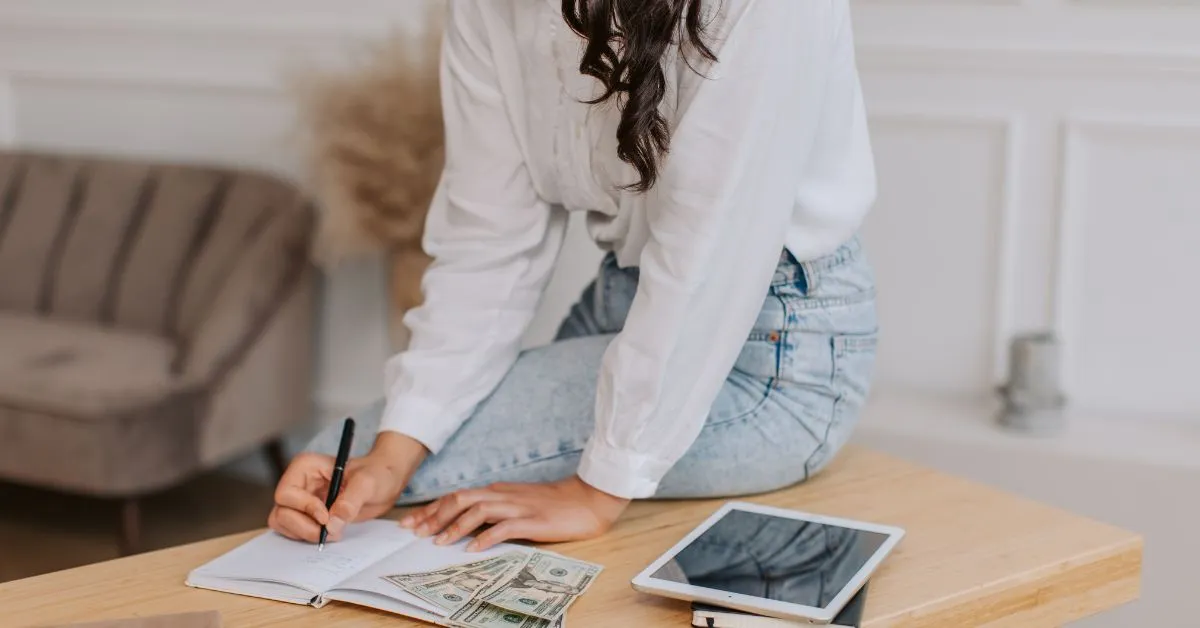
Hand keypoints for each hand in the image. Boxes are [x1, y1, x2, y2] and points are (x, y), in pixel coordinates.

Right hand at [268, 432, 426, 542]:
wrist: (386, 483)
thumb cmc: (376, 473)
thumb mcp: (368, 483)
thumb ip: (351, 500)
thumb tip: (332, 523)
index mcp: (306, 467)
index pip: (287, 493)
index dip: (304, 508)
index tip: (325, 516)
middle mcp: (298, 483)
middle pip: (281, 512)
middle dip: (304, 526)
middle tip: (330, 532)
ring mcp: (299, 501)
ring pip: (282, 523)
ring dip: (304, 534)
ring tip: (332, 533)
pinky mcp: (305, 515)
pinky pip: (292, 531)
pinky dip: (306, 537)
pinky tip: (328, 534)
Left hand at [399, 476, 629, 551]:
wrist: (588, 499)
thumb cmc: (555, 504)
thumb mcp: (519, 502)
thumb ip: (496, 508)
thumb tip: (469, 523)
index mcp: (498, 491)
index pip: (457, 496)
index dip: (432, 509)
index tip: (412, 522)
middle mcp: (503, 495)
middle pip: (460, 499)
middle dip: (434, 516)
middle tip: (414, 532)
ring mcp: (517, 507)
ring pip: (477, 510)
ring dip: (454, 526)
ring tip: (438, 542)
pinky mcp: (532, 520)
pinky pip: (504, 527)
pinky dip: (486, 537)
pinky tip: (473, 549)